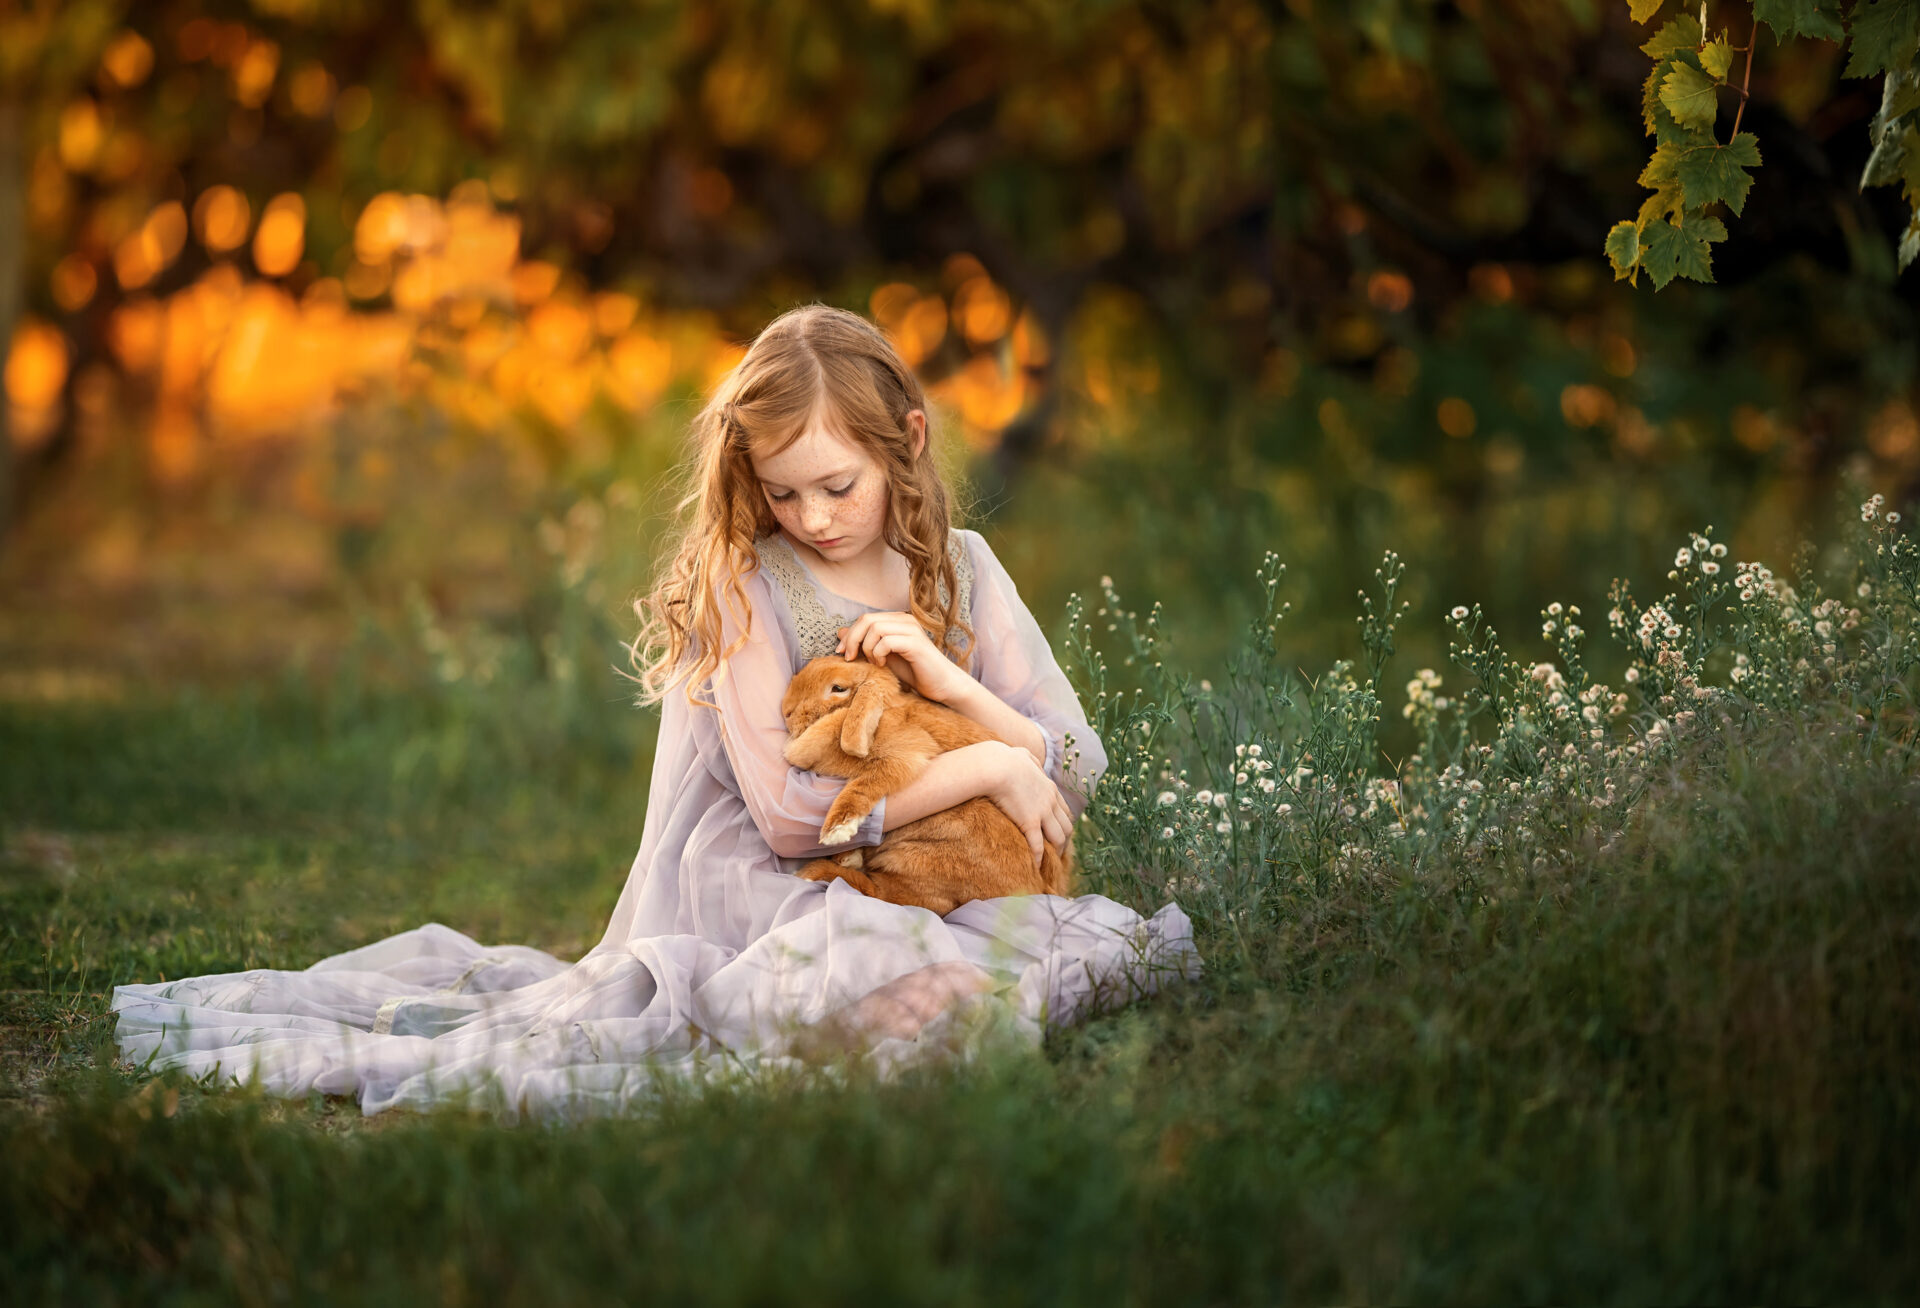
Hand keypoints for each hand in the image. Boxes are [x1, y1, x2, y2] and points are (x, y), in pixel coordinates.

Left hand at [836, 612, 969, 702]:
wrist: (940, 685)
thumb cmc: (913, 672)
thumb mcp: (882, 656)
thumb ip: (864, 643)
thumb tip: (840, 631)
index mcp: (897, 620)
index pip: (865, 618)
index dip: (849, 635)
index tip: (840, 653)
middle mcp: (904, 620)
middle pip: (867, 620)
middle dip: (852, 640)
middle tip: (849, 658)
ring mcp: (911, 630)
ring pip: (875, 628)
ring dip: (867, 648)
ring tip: (873, 663)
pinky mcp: (915, 643)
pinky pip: (886, 641)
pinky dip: (878, 654)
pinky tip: (882, 665)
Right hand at [986, 742, 1074, 870]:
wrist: (996, 765)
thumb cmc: (1004, 758)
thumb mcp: (1022, 755)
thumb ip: (1029, 760)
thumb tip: (1028, 759)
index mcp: (1049, 787)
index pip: (1064, 810)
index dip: (1062, 824)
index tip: (1058, 833)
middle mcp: (1051, 801)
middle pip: (1066, 826)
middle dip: (1063, 841)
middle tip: (1055, 852)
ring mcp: (1043, 812)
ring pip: (1058, 838)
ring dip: (1054, 851)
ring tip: (1048, 863)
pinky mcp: (1030, 822)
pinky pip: (1038, 845)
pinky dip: (1038, 858)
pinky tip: (1034, 866)